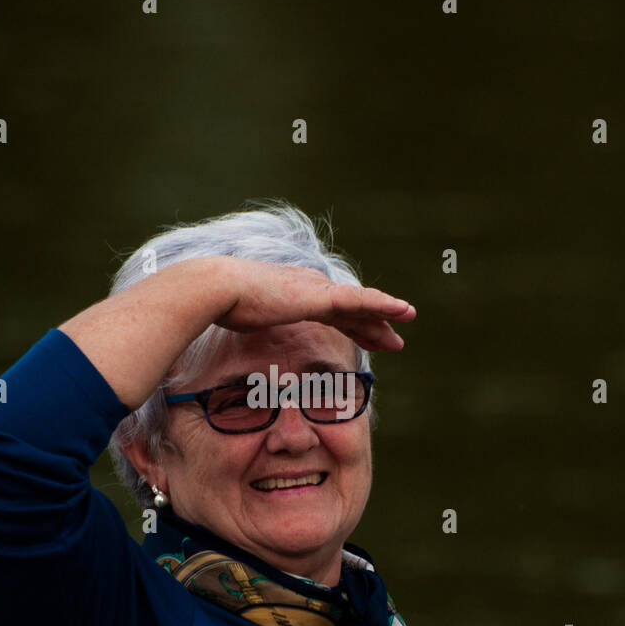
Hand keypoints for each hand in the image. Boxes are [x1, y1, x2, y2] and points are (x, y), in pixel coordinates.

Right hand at [207, 256, 415, 351]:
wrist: (215, 288)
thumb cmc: (220, 303)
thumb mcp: (243, 316)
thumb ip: (253, 321)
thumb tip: (241, 328)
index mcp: (294, 291)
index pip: (331, 310)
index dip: (351, 323)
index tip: (366, 336)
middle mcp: (310, 286)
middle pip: (350, 308)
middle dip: (373, 323)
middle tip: (393, 339)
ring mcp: (316, 290)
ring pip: (361, 304)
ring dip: (386, 313)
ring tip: (409, 317)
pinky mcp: (319, 298)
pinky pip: (360, 303)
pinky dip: (383, 306)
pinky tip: (401, 310)